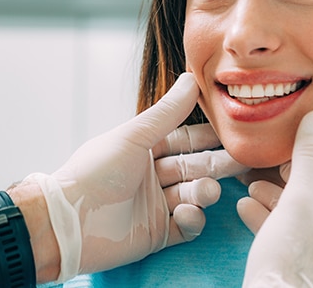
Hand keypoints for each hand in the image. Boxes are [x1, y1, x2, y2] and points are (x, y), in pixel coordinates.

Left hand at [26, 72, 243, 281]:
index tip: (234, 131)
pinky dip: (193, 219)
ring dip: (203, 192)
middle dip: (216, 165)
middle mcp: (150, 176)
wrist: (69, 221)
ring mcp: (154, 206)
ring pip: (192, 195)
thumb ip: (166, 112)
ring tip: (205, 191)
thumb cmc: (94, 172)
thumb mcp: (133, 137)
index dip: (208, 136)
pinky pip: (186, 226)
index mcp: (142, 149)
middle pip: (193, 167)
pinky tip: (189, 213)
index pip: (183, 140)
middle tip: (243, 161)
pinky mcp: (156, 234)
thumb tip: (192, 78)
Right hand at [239, 110, 312, 286]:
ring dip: (280, 195)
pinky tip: (246, 206)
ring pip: (309, 216)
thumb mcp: (302, 198)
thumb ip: (310, 156)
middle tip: (280, 162)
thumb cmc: (296, 260)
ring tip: (253, 183)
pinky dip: (272, 218)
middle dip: (301, 176)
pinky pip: (294, 237)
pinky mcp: (306, 271)